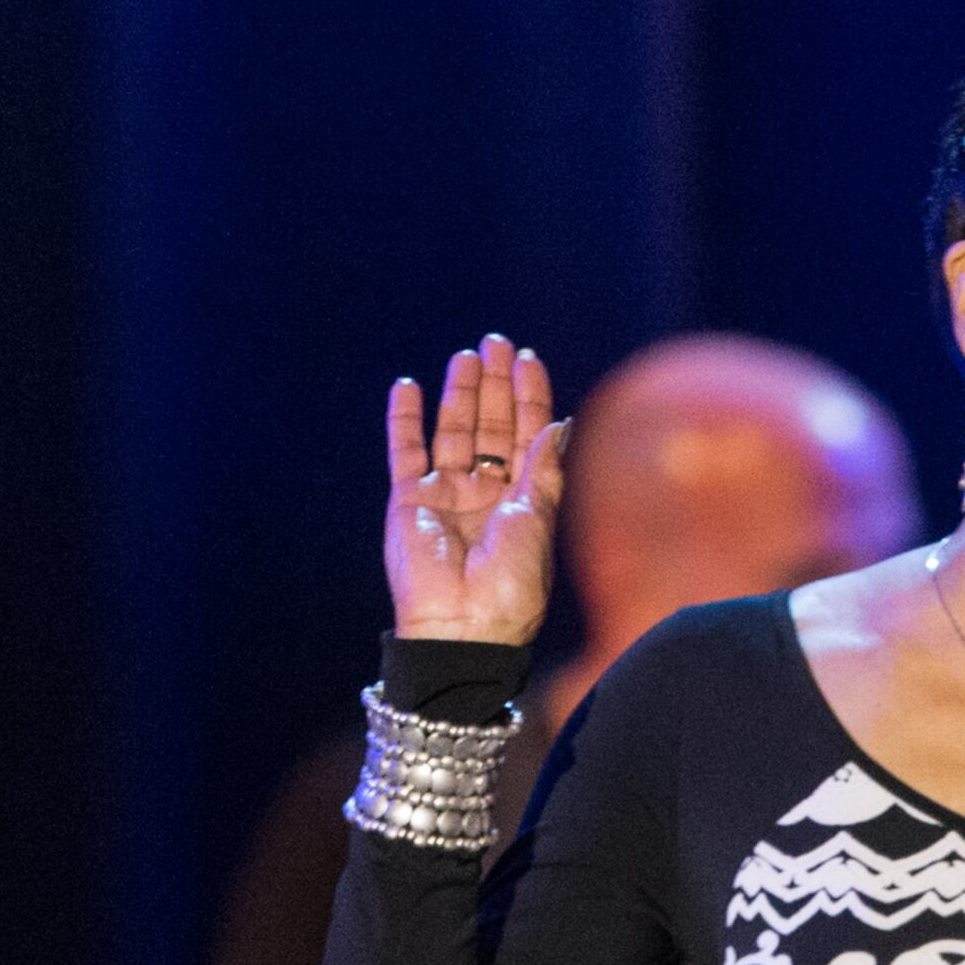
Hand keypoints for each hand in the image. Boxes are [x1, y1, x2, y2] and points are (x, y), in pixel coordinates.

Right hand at [384, 334, 566, 643]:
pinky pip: (405, 452)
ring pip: (453, 432)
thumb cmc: (512, 579)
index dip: (529, 396)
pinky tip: (409, 386)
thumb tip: (559, 422)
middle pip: (491, 426)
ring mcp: (446, 495)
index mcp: (524, 498)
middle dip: (494, 385)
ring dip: (459, 394)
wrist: (464, 622)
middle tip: (494, 343)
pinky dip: (405, 419)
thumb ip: (543, 467)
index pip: (528, 434)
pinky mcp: (409, 501)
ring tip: (465, 357)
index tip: (528, 359)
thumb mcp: (537, 516)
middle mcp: (486, 493)